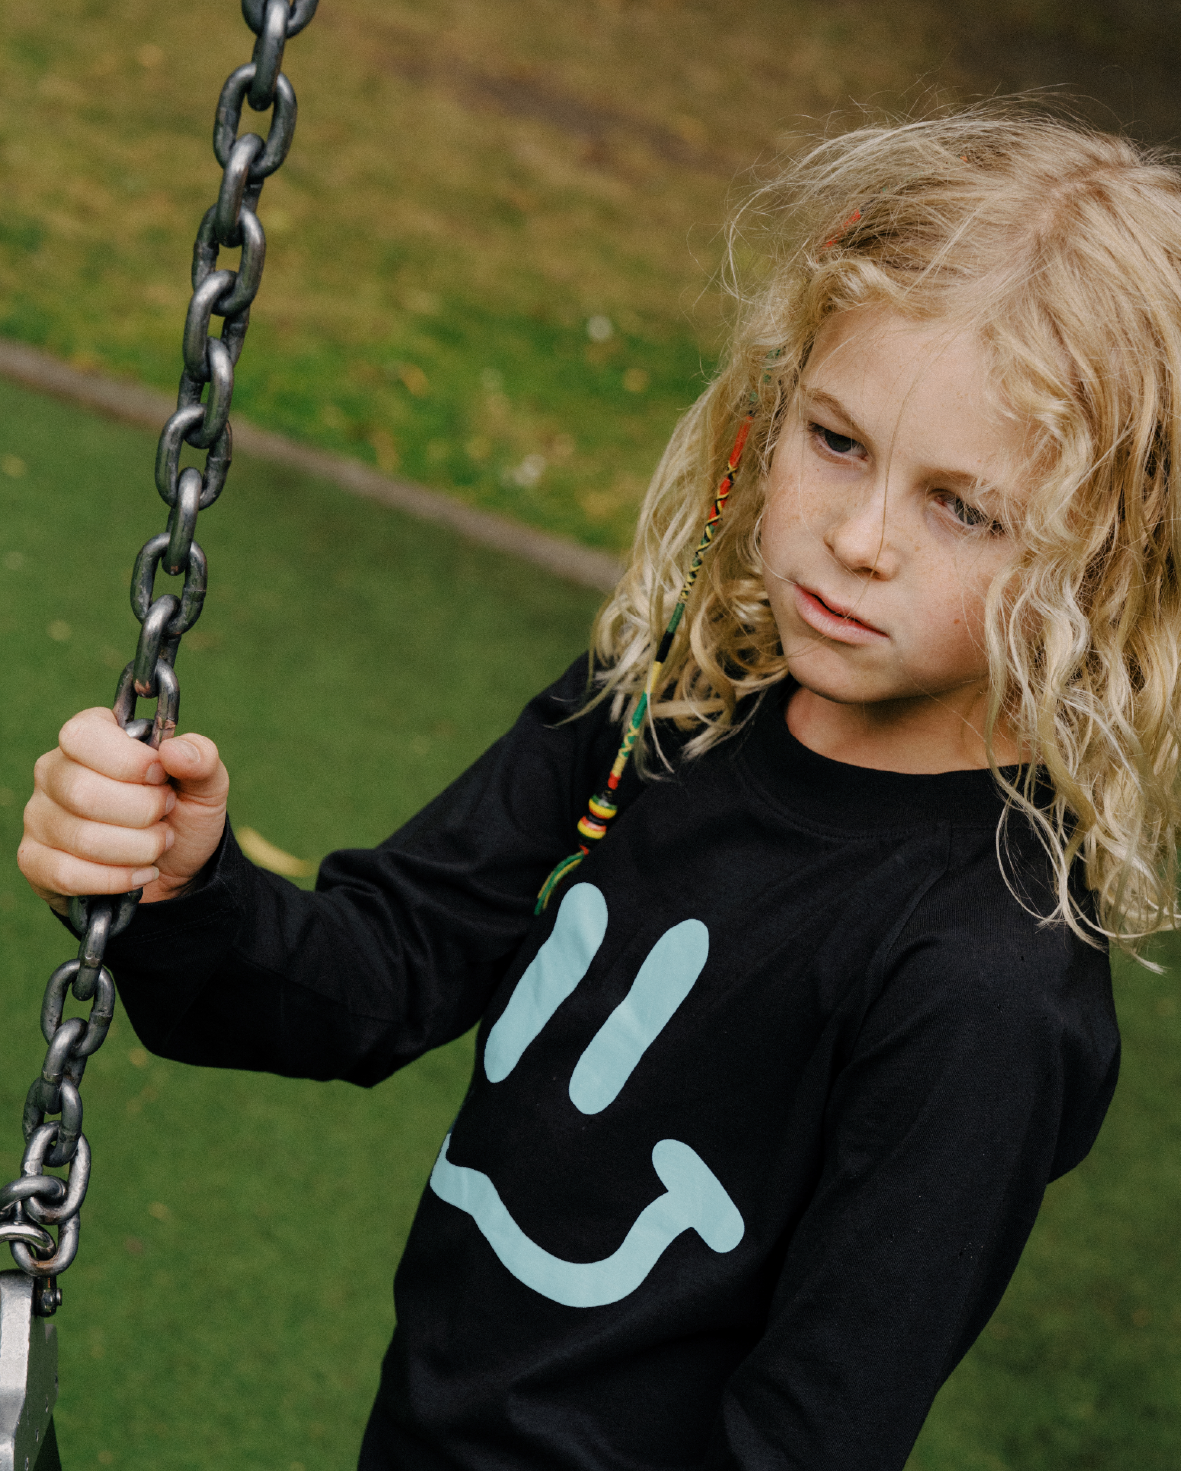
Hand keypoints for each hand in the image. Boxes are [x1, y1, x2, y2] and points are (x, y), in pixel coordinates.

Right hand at [18, 707, 228, 914]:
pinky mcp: (36, 860)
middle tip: (165, 814)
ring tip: (159, 842)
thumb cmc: (181, 813)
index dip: (130, 761)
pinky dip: (118, 879)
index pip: (84, 736)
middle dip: (143, 812)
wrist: (174, 868)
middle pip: (84, 793)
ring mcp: (39, 816)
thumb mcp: (205, 783)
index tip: (161, 777)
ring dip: (139, 848)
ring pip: (82, 838)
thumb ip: (201, 758)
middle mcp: (54, 771)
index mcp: (90, 736)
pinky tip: (142, 873)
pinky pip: (69, 874)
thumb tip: (174, 751)